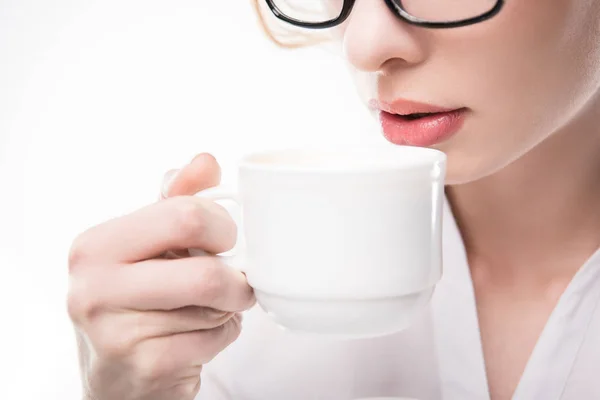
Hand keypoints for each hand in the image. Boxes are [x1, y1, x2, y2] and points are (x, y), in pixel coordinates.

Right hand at [67, 153, 254, 399]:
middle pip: (206, 273)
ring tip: (208, 306)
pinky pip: (215, 340)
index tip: (224, 239)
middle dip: (235, 277)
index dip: (222, 227)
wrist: (115, 373)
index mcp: (95, 246)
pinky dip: (223, 334)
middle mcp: (94, 288)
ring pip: (216, 307)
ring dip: (228, 307)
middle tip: (233, 278)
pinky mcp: (145, 367)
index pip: (185, 216)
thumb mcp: (148, 242)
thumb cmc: (136, 297)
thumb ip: (177, 197)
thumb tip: (205, 161)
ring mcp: (116, 333)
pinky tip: (201, 333)